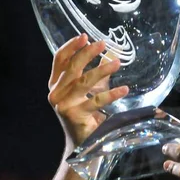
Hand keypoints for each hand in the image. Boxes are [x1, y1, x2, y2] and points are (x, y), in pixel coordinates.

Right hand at [47, 34, 128, 150]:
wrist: (82, 143)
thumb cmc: (87, 112)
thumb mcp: (91, 88)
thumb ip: (98, 70)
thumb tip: (113, 50)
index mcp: (55, 83)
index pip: (59, 60)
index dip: (71, 46)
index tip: (84, 36)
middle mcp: (56, 93)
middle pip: (72, 67)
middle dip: (87, 53)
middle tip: (103, 43)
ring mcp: (63, 105)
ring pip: (84, 82)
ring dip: (102, 70)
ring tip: (118, 63)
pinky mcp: (75, 116)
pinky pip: (95, 101)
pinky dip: (112, 94)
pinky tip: (124, 89)